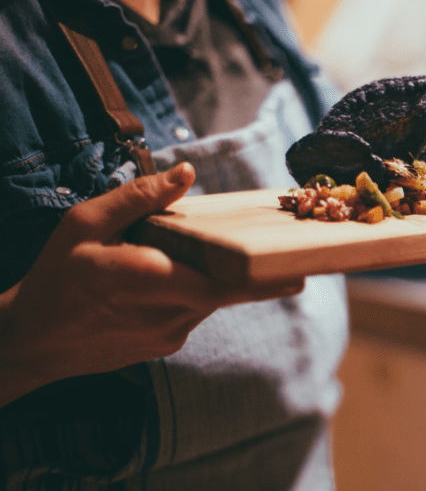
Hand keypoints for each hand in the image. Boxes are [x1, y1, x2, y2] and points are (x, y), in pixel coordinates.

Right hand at [0, 162, 303, 406]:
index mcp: (144, 279)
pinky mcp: (165, 345)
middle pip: (224, 288)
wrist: (30, 342)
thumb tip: (186, 174)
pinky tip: (161, 279)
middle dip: (249, 271)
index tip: (300, 275)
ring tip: (177, 255)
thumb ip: (137, 199)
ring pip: (210, 298)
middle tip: (286, 261)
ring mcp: (167, 334)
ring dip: (210, 275)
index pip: (218, 284)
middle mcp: (164, 313)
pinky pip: (193, 310)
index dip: (261, 282)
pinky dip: (190, 291)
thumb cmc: (56, 276)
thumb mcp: (84, 224)